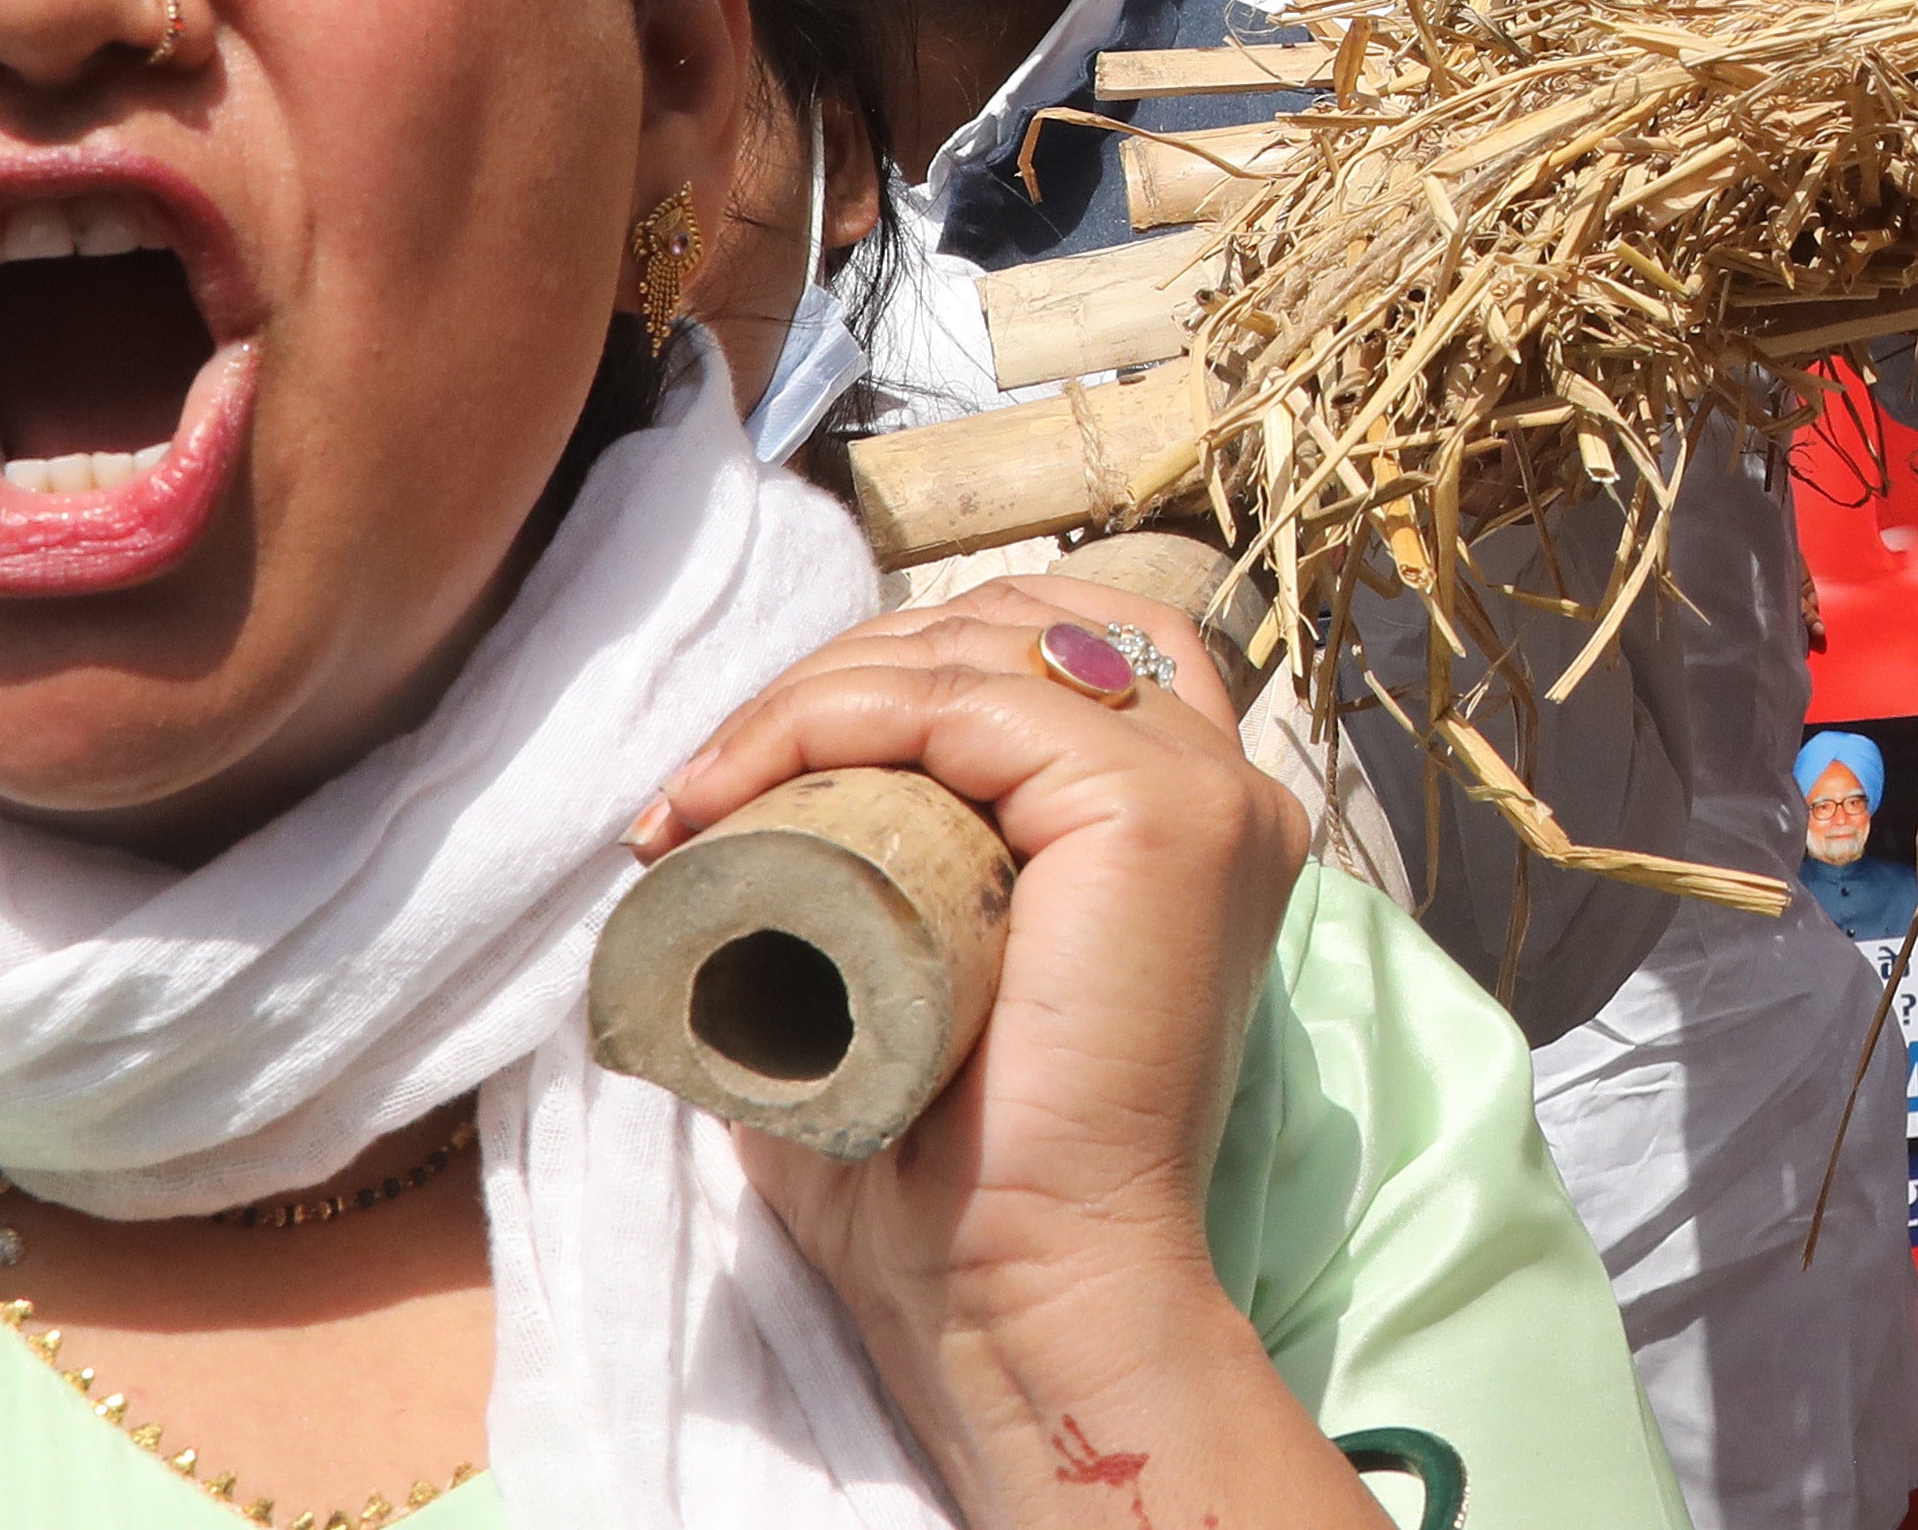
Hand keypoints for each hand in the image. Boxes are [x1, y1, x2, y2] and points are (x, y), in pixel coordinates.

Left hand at [635, 574, 1312, 1473]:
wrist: (1013, 1292)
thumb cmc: (948, 1186)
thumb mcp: (907, 989)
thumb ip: (874, 895)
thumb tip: (729, 840)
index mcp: (1187, 820)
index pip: (1047, 652)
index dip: (888, 677)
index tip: (731, 783)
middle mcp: (1221, 782)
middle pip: (1010, 626)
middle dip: (837, 678)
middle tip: (698, 790)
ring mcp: (1205, 789)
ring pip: (977, 649)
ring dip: (810, 695)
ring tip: (696, 797)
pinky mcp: (1161, 810)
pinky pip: (966, 703)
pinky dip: (830, 716)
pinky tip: (735, 783)